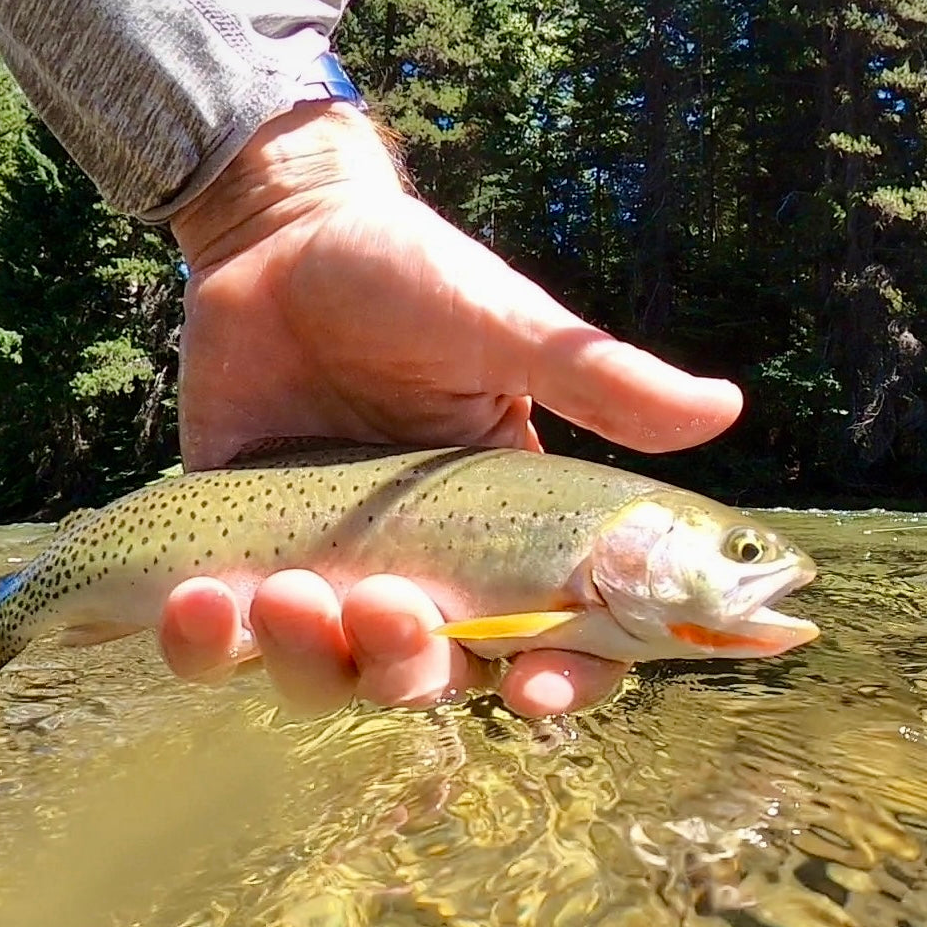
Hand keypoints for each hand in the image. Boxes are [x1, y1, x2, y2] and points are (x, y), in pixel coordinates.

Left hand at [163, 104, 741, 716]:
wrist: (277, 237)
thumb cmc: (404, 276)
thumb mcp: (504, 326)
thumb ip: (599, 379)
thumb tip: (725, 410)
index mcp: (504, 538)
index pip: (552, 641)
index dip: (556, 681)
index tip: (533, 689)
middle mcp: (419, 575)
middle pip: (429, 680)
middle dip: (410, 667)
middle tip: (388, 605)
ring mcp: (322, 578)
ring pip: (324, 679)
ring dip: (307, 661)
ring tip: (283, 594)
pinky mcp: (233, 564)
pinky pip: (218, 646)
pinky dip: (205, 645)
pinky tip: (200, 602)